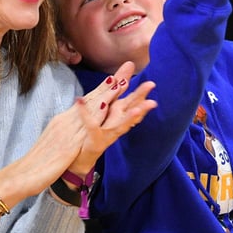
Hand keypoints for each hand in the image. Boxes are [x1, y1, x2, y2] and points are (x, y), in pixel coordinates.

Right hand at [0, 62, 155, 205]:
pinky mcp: (70, 143)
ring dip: (111, 94)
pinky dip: (102, 117)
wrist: (23, 174)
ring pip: (93, 109)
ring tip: (127, 79)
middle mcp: (65, 121)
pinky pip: (89, 128)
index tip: (117, 77)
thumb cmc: (37, 162)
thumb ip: (63, 134)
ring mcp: (68, 131)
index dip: (102, 89)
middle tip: (129, 67)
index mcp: (62, 121)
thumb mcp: (52, 143)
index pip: (86, 101)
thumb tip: (69, 128)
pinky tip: (112, 109)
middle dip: (111, 84)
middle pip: (92, 99)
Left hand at [68, 61, 156, 176]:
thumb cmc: (95, 133)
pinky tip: (81, 103)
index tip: (151, 84)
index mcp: (118, 116)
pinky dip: (86, 115)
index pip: (133, 103)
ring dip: (129, 117)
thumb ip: (115, 94)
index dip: (141, 93)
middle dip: (141, 101)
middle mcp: (116, 126)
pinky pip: (91, 126)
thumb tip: (124, 74)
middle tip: (151, 91)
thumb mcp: (106, 112)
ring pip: (120, 125)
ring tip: (136, 109)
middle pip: (131, 111)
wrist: (82, 157)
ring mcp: (107, 134)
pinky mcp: (95, 140)